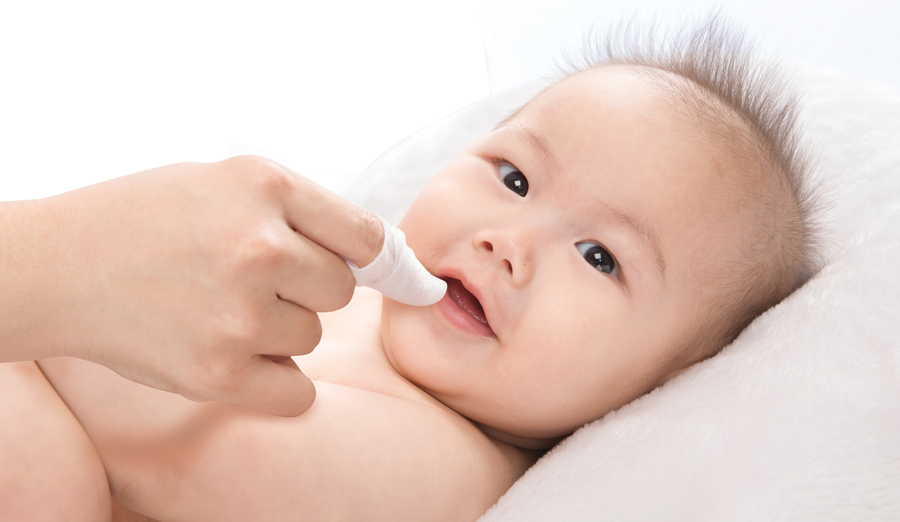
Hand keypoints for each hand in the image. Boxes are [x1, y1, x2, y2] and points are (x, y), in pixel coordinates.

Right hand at [0, 156, 383, 415]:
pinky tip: (237, 356)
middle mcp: (259, 248)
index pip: (365, 235)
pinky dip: (276, 382)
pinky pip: (295, 392)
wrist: (59, 267)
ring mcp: (239, 314)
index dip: (368, 256)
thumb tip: (384, 254)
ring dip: (280, 331)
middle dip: (308, 288)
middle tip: (253, 279)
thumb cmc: (149, 217)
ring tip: (222, 308)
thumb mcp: (227, 180)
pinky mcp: (217, 373)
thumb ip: (305, 210)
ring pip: (311, 337)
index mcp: (265, 187)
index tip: (363, 268)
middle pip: (340, 290)